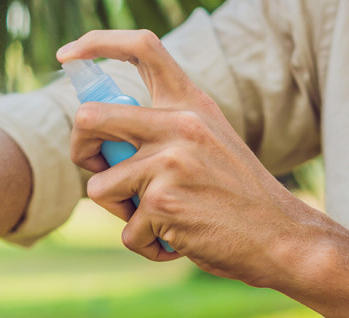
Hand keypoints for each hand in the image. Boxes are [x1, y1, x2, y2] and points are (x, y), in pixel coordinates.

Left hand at [57, 30, 330, 286]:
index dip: (97, 43)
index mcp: (189, 103)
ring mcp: (169, 162)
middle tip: (99, 169)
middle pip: (89, 118)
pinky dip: (145, 243)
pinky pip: (126, 231)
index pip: (141, 47)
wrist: (281, 237)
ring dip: (119, 211)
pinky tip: (177, 240)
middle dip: (79, 150)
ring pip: (99, 187)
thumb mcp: (207, 140)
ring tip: (157, 218)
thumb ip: (161, 128)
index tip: (67, 55)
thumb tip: (97, 132)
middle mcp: (178, 124)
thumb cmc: (234, 193)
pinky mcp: (162, 203)